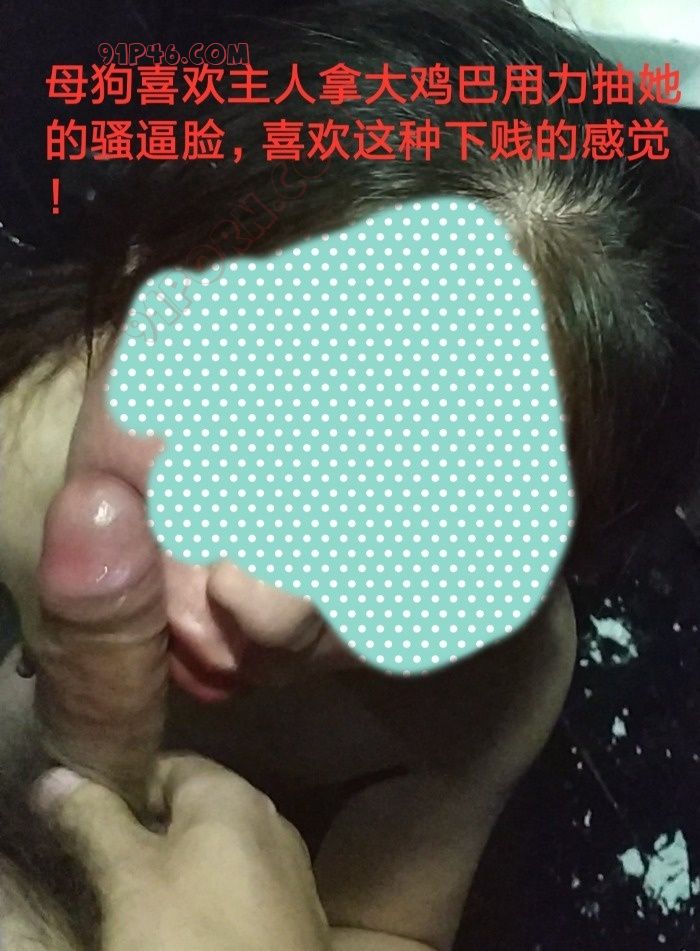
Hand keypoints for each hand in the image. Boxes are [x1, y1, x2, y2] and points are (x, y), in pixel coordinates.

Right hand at [33, 754, 330, 950]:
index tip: (88, 820)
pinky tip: (188, 931)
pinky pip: (241, 890)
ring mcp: (289, 868)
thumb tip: (58, 777)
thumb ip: (95, 821)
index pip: (168, 766)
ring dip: (181, 872)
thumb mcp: (128, 878)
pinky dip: (211, 900)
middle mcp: (270, 819)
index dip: (123, 789)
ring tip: (141, 906)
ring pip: (219, 854)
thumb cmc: (192, 937)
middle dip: (149, 835)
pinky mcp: (296, 915)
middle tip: (107, 868)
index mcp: (233, 794)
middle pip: (193, 811)